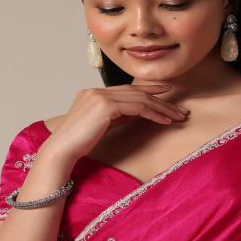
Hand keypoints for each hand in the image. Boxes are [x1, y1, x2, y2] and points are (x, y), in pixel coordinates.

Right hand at [42, 84, 189, 161]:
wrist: (61, 150)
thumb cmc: (77, 144)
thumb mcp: (99, 126)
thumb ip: (115, 116)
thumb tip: (136, 113)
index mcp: (93, 93)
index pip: (126, 90)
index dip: (148, 91)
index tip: (165, 95)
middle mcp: (96, 91)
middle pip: (136, 92)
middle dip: (160, 99)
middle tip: (178, 107)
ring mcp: (101, 96)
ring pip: (139, 98)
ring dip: (161, 107)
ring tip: (177, 116)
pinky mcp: (106, 106)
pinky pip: (137, 107)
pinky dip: (153, 113)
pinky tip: (164, 120)